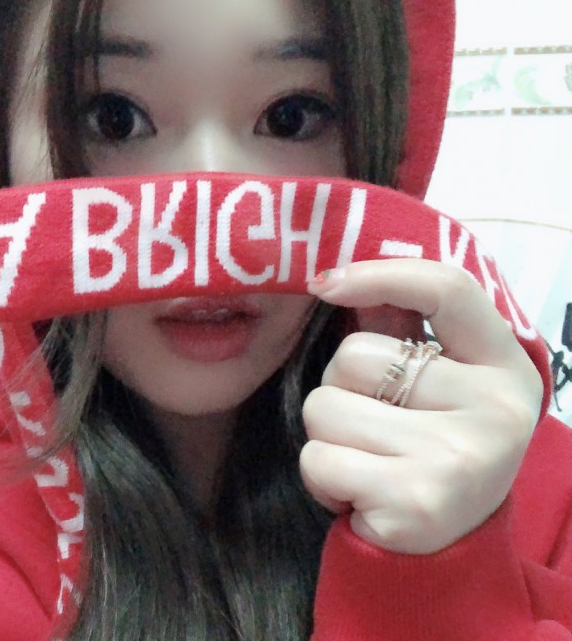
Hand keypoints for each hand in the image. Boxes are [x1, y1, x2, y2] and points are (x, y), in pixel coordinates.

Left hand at [300, 259, 542, 553]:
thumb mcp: (439, 385)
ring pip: (323, 408)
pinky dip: (321, 478)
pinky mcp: (415, 502)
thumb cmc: (434, 447)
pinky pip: (317, 460)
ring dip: (327, 436)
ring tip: (367, 461)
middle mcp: (495, 407)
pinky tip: (359, 494)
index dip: (380, 275)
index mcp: (504, 365)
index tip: (324, 285)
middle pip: (353, 355)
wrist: (451, 547)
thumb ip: (399, 329)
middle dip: (339, 389)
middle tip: (374, 426)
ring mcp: (458, 456)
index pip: (447, 289)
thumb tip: (336, 280)